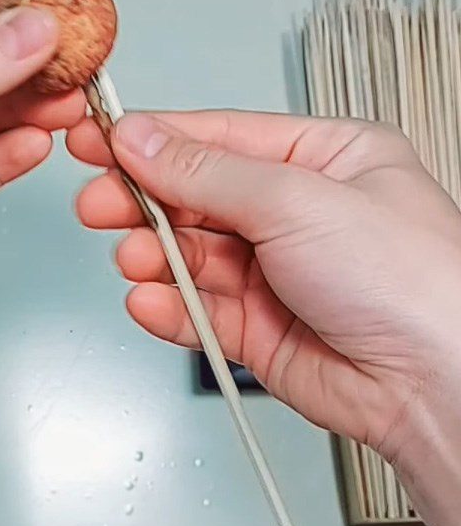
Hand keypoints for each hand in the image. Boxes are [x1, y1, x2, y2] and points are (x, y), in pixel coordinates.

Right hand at [68, 109, 460, 525]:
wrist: (438, 388)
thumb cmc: (411, 280)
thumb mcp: (296, 199)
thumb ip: (205, 171)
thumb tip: (141, 139)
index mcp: (320, 159)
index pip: (217, 138)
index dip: (152, 138)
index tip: (98, 137)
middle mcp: (295, 212)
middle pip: (195, 196)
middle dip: (143, 201)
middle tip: (98, 202)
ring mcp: (275, 270)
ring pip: (190, 254)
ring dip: (155, 256)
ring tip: (134, 257)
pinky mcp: (259, 326)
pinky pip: (198, 309)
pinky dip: (169, 307)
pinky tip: (151, 301)